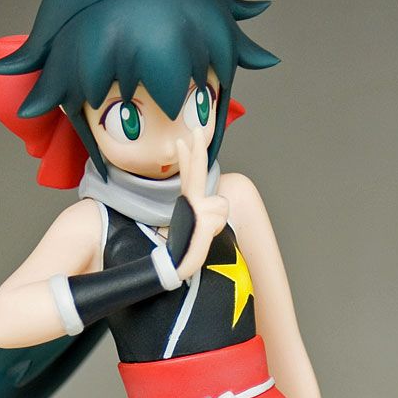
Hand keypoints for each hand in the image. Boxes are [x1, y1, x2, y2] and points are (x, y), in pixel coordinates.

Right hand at [175, 129, 228, 279]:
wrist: (176, 267)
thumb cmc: (186, 250)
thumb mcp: (199, 229)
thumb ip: (209, 213)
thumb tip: (219, 204)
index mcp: (188, 203)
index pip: (189, 175)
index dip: (187, 157)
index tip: (182, 141)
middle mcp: (190, 203)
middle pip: (196, 171)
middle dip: (197, 150)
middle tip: (196, 130)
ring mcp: (194, 210)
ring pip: (220, 205)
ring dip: (217, 220)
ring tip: (204, 234)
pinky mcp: (199, 219)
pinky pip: (218, 217)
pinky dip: (215, 228)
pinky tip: (204, 236)